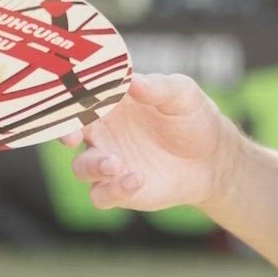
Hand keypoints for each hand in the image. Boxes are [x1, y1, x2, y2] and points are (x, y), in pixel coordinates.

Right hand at [61, 72, 238, 210]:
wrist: (212, 157)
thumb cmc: (193, 117)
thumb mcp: (182, 94)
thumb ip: (157, 87)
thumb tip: (132, 81)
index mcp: (110, 103)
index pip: (80, 97)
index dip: (70, 98)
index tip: (71, 99)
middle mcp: (103, 132)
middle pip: (69, 133)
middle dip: (64, 134)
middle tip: (73, 137)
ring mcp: (108, 162)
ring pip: (81, 168)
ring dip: (93, 165)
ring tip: (115, 163)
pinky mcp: (119, 190)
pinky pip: (102, 196)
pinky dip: (113, 190)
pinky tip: (136, 179)